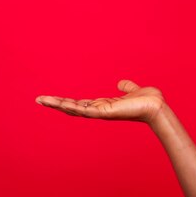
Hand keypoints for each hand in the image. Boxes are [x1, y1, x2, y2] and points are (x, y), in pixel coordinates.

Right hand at [36, 80, 165, 124]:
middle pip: (73, 107)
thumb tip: (121, 83)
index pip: (82, 103)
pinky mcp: (105, 112)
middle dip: (56, 104)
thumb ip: (126, 87)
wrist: (157, 106)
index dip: (67, 101)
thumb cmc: (148, 101)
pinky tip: (60, 104)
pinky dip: (72, 107)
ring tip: (42, 100)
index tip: (53, 99)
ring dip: (58, 104)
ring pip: (75, 109)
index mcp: (105, 105)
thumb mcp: (133, 90)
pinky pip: (85, 110)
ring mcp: (102, 112)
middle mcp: (101, 110)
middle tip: (38, 99)